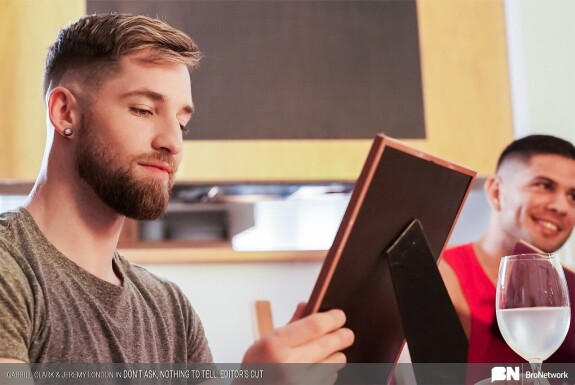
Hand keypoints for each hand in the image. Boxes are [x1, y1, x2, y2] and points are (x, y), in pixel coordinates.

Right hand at [239, 303, 353, 383]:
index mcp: (274, 345)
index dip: (332, 318)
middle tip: (346, 333)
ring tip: (331, 352)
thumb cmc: (257, 368)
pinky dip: (329, 372)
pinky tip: (319, 370)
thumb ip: (290, 324)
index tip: (340, 316)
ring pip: (335, 362)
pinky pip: (331, 379)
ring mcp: (300, 384)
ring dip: (336, 355)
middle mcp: (288, 365)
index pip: (315, 325)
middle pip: (329, 343)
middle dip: (342, 335)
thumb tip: (307, 304)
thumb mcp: (265, 342)